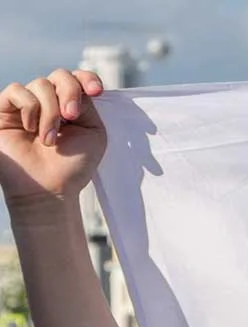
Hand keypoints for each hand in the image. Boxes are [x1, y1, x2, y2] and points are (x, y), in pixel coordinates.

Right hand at [0, 69, 107, 206]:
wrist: (48, 188)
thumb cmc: (71, 166)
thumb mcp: (92, 132)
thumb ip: (87, 105)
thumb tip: (76, 85)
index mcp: (72, 106)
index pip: (78, 79)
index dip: (88, 78)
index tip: (96, 91)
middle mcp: (50, 102)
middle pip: (60, 75)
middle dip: (70, 92)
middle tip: (71, 117)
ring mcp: (27, 105)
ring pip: (40, 84)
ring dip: (50, 112)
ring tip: (49, 140)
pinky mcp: (5, 109)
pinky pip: (18, 91)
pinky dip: (30, 109)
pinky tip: (31, 129)